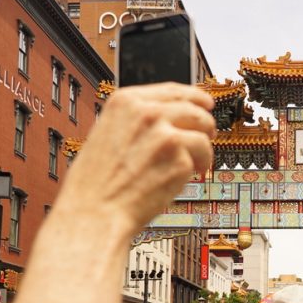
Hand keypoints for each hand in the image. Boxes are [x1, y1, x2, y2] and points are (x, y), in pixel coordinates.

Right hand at [56, 83, 214, 236]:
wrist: (94, 212)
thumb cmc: (97, 182)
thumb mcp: (107, 132)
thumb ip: (136, 120)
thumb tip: (169, 116)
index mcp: (126, 101)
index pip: (172, 90)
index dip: (194, 96)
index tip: (205, 102)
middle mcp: (147, 113)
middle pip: (195, 109)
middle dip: (205, 123)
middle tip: (208, 135)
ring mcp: (165, 136)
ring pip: (204, 133)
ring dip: (204, 149)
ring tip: (195, 163)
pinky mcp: (180, 160)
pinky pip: (202, 159)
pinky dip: (197, 169)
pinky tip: (180, 179)